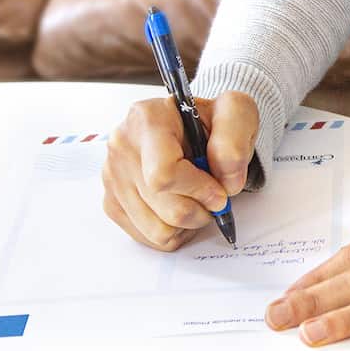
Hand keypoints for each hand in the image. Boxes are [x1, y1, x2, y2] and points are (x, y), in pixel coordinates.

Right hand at [102, 90, 258, 250]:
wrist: (194, 130)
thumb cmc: (212, 123)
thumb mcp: (237, 113)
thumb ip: (234, 140)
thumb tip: (226, 181)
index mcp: (148, 118)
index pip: (163, 174)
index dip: (199, 190)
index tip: (219, 189)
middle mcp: (123, 145)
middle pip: (166, 208)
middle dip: (201, 209)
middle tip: (213, 195)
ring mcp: (113, 176)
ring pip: (157, 230)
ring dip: (188, 223)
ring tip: (196, 199)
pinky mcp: (112, 201)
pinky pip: (148, 237)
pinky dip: (173, 231)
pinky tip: (180, 206)